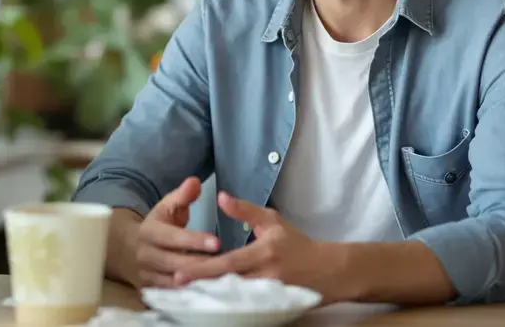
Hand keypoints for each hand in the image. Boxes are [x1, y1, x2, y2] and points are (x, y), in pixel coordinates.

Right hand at [129, 177, 219, 287]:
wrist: (129, 250)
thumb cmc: (158, 225)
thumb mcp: (167, 207)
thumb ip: (183, 195)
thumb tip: (195, 181)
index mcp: (148, 232)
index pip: (172, 237)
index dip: (194, 240)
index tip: (217, 242)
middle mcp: (145, 256)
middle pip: (175, 264)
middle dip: (201, 264)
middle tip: (227, 264)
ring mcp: (148, 276)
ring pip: (176, 283)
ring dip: (199, 281)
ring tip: (223, 280)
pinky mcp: (153, 291)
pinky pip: (175, 296)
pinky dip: (193, 293)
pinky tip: (212, 291)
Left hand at [172, 191, 341, 301]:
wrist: (328, 270)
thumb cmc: (297, 243)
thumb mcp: (272, 220)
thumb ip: (245, 210)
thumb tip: (221, 197)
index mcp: (264, 252)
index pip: (228, 263)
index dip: (203, 269)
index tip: (180, 271)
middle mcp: (266, 276)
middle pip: (227, 284)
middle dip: (200, 286)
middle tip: (175, 287)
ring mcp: (270, 294)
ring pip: (234, 299)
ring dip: (210, 297)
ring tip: (186, 296)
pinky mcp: (272, 306)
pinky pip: (245, 307)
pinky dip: (227, 306)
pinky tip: (211, 304)